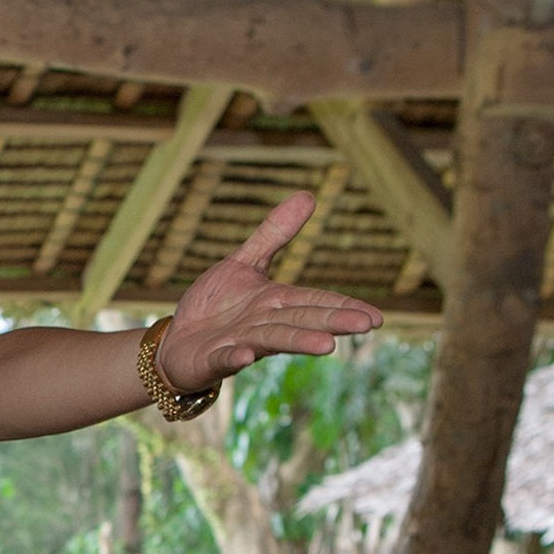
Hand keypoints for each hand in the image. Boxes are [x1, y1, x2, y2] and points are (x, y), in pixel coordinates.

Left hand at [157, 192, 384, 392]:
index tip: (376, 317)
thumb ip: (274, 234)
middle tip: (366, 325)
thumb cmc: (214, 307)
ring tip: (327, 346)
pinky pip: (225, 359)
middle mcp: (263, 325)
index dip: (344, 306)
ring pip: (272, 340)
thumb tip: (309, 195)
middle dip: (332, 322)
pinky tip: (246, 356)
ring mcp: (239, 343)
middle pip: (302, 320)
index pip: (316, 302)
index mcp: (275, 303)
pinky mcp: (212, 359)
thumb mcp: (243, 263)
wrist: (176, 342)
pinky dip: (235, 357)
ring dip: (299, 342)